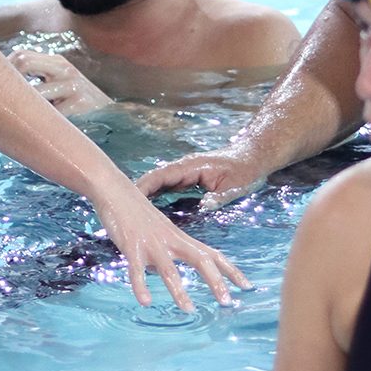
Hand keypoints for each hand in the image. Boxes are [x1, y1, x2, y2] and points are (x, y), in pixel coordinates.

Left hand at [9, 48, 111, 115]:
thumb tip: (0, 85)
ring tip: (25, 120)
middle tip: (1, 101)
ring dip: (25, 108)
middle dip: (7, 80)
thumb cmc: (78, 107)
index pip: (21, 56)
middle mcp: (64, 68)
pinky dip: (43, 124)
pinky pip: (49, 114)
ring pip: (33, 92)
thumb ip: (38, 81)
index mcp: (57, 63)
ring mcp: (72, 84)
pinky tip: (46, 130)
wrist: (113, 118)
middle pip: (23, 61)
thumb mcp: (60, 87)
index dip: (3, 70)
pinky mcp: (79, 103)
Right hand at [91, 177, 249, 309]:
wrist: (115, 190)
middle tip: (228, 302)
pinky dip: (141, 286)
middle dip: (215, 281)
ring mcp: (151, 243)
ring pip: (169, 269)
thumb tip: (160, 274)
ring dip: (179, 290)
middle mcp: (170, 240)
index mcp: (179, 238)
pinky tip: (145, 301)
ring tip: (189, 310)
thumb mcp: (157, 234)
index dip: (231, 270)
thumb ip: (163, 254)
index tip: (247, 286)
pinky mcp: (131, 245)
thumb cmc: (136, 213)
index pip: (212, 254)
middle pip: (200, 260)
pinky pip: (136, 269)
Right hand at [136, 145, 263, 205]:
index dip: (143, 187)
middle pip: (153, 180)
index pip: (160, 175)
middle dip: (136, 192)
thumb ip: (217, 197)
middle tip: (119, 208)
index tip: (129, 198)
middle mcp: (182, 169)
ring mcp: (183, 174)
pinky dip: (154, 197)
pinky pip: (165, 188)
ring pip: (157, 184)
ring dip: (143, 195)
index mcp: (189, 167)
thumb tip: (204, 207)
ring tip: (127, 212)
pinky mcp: (186, 179)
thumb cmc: (243, 170)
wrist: (252, 157)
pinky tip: (146, 210)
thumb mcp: (233, 186)